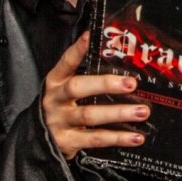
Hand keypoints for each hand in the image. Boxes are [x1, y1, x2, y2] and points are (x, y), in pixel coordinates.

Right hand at [40, 32, 149, 159]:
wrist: (39, 144)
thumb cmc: (61, 110)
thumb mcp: (65, 92)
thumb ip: (87, 80)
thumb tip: (123, 67)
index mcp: (55, 82)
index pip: (66, 62)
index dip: (77, 49)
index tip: (90, 36)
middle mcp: (55, 100)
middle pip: (78, 88)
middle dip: (105, 84)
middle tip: (131, 83)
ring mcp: (60, 121)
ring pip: (90, 115)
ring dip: (119, 113)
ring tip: (142, 111)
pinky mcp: (68, 141)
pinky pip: (95, 139)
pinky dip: (117, 138)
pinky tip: (135, 137)